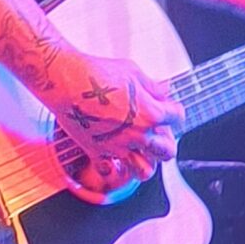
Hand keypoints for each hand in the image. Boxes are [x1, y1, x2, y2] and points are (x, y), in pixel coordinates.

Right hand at [41, 49, 180, 198]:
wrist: (67, 81)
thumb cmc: (97, 73)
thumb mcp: (133, 72)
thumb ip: (152, 87)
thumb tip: (164, 91)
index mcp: (151, 113)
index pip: (177, 118)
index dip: (174, 112)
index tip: (169, 109)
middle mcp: (138, 134)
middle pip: (167, 152)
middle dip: (166, 143)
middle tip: (159, 135)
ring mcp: (118, 147)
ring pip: (144, 171)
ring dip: (146, 163)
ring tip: (141, 153)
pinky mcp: (97, 152)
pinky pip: (109, 171)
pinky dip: (113, 168)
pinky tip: (113, 159)